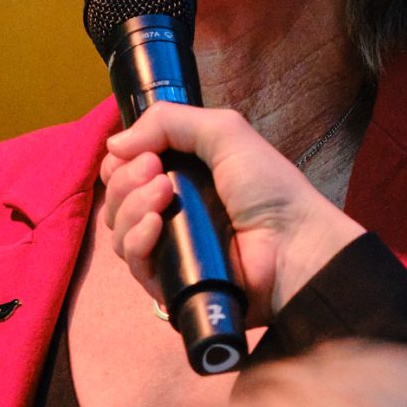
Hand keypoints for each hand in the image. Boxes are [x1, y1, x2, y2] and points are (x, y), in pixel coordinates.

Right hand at [101, 103, 366, 321]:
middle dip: (126, 180)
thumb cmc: (266, 188)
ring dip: (132, 207)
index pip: (126, 172)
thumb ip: (169, 122)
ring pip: (119, 230)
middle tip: (156, 172)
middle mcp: (170, 212)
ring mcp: (169, 249)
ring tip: (164, 194)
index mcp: (182, 178)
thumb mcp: (223, 133)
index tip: (140, 153)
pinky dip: (137, 240)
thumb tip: (113, 144)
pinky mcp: (169, 284)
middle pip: (117, 199)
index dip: (122, 162)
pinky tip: (156, 224)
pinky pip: (135, 264)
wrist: (293, 244)